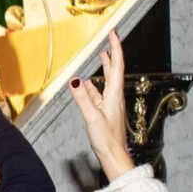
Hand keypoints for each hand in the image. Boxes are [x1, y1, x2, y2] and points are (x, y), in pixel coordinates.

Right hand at [66, 32, 132, 184]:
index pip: (117, 66)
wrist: (114, 157)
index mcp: (115, 95)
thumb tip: (75, 79)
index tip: (114, 34)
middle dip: (112, 54)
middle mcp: (115, 97)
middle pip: (115, 71)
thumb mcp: (92, 117)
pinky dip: (94, 85)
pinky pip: (100, 93)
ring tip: (102, 56)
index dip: (116, 49)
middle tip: (110, 40)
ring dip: (105, 68)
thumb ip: (82, 98)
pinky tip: (88, 85)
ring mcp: (111, 104)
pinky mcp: (106, 112)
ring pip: (107, 81)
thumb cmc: (107, 140)